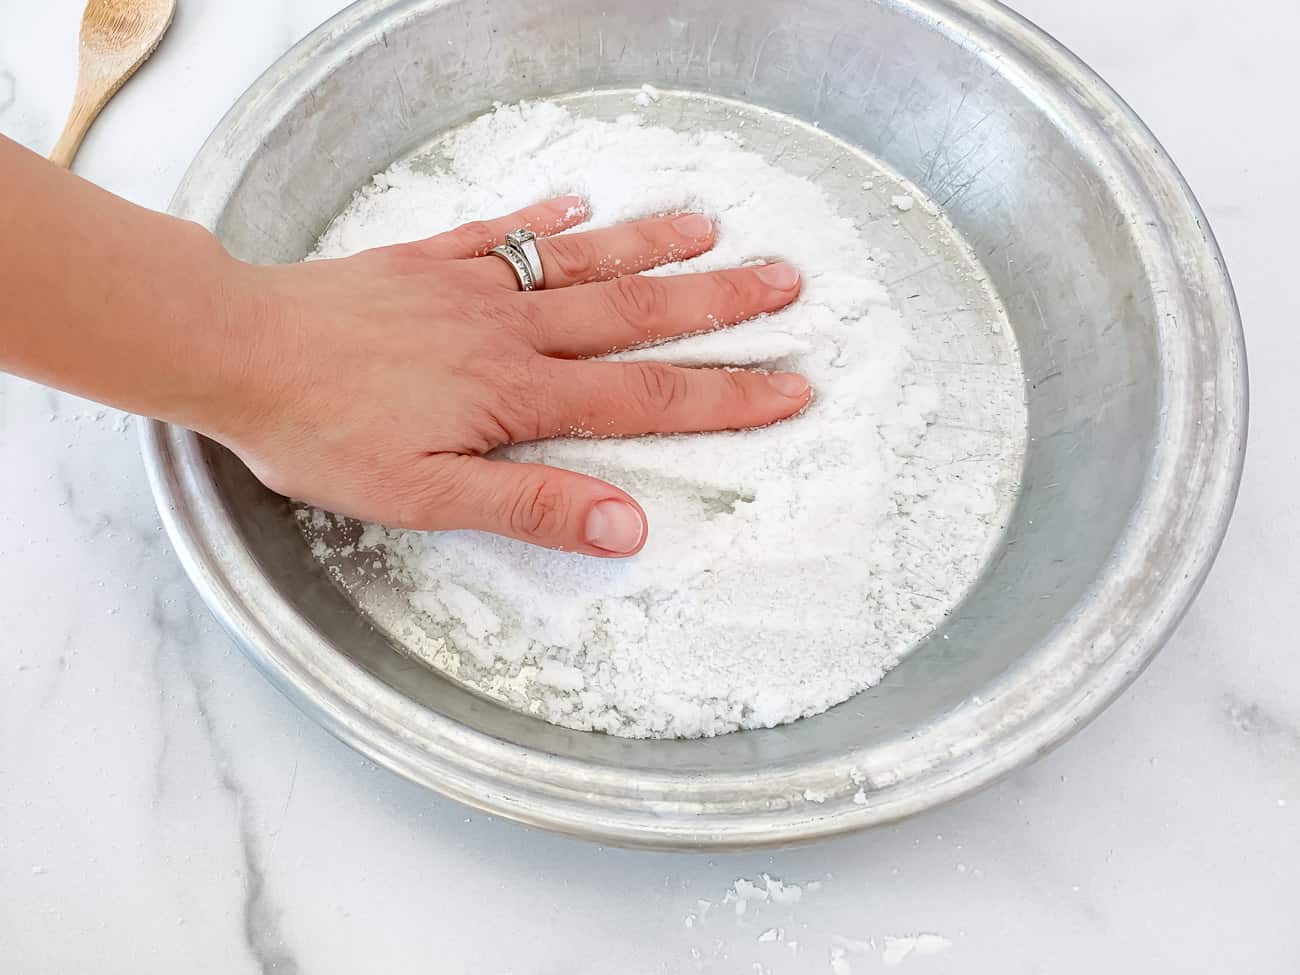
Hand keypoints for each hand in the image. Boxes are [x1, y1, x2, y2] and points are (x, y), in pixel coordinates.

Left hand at [215, 195, 808, 556]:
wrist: (235, 349)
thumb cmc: (321, 429)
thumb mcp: (427, 495)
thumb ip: (532, 505)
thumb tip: (627, 525)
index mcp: (519, 392)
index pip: (646, 396)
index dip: (725, 397)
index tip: (789, 388)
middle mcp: (511, 328)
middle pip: (636, 314)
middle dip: (718, 304)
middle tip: (785, 284)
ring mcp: (471, 286)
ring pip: (583, 262)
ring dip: (652, 246)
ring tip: (712, 229)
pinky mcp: (427, 262)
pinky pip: (502, 233)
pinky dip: (548, 217)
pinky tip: (580, 202)